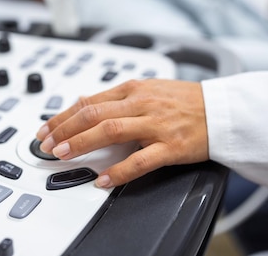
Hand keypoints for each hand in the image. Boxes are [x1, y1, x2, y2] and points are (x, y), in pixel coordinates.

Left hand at [36, 79, 209, 187]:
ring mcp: (155, 124)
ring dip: (82, 144)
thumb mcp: (148, 88)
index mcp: (134, 89)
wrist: (221, 110)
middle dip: (64, 130)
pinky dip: (119, 171)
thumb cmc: (185, 101)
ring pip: (110, 131)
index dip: (63, 116)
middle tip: (46, 144)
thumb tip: (85, 101)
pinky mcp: (170, 146)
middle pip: (94, 115)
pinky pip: (140, 160)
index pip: (89, 101)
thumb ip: (116, 97)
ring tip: (63, 155)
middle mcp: (141, 103)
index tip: (47, 128)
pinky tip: (104, 179)